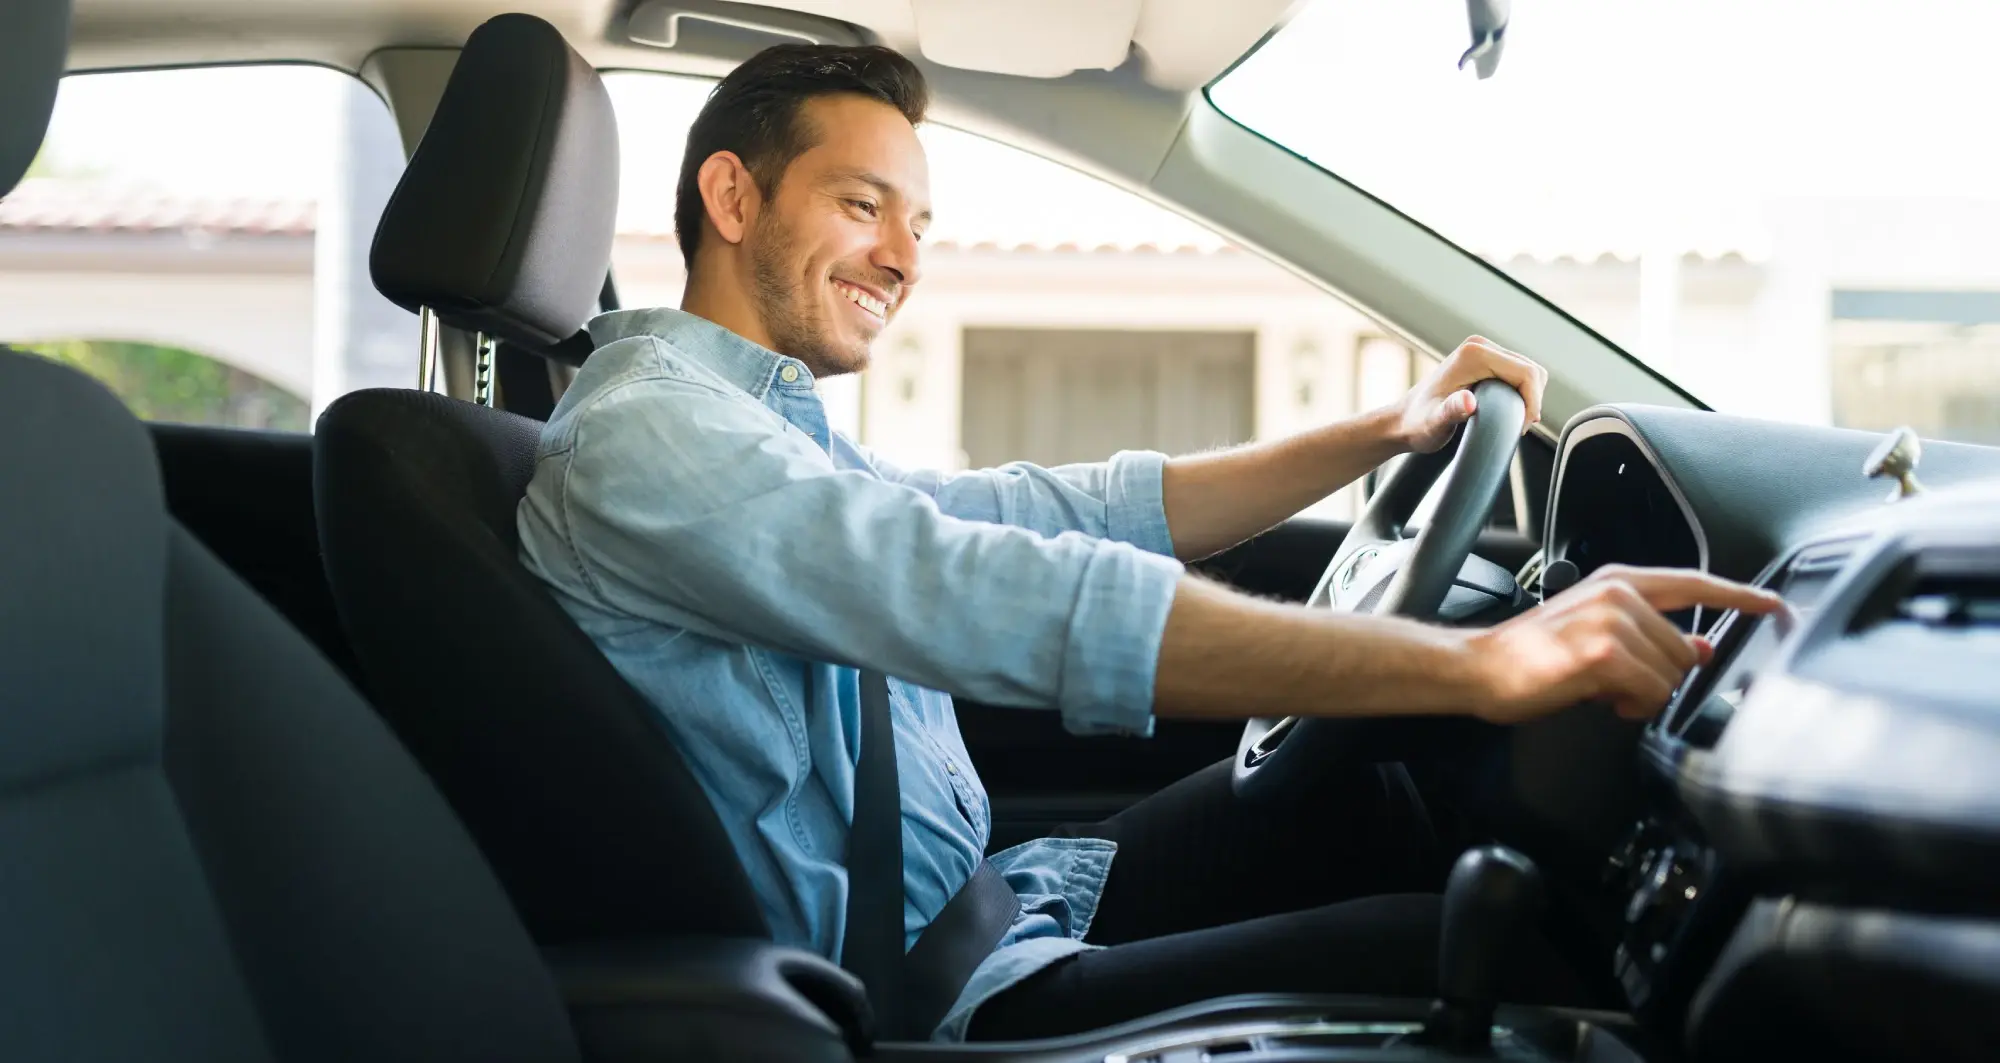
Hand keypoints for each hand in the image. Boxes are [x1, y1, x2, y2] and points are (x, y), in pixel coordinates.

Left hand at [1394, 336, 1547, 453]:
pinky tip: (1508, 412)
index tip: (1520, 428)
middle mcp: (1480, 346)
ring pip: (1528, 372)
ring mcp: (1483, 351)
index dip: (1532, 402)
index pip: (1526, 373)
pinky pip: (1517, 374)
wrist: (1404, 421)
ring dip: (1528, 397)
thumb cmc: (1417, 424)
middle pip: (1532, 370)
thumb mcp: (1435, 423)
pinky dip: (1521, 393)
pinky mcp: (1485, 360)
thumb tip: (1469, 402)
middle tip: (1518, 428)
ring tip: (1513, 422)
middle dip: (1532, 400)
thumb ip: (1452, 411)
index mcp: (1474, 354)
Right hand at [1460, 565, 1780, 724]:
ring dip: (1645, 695)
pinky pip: (1651, 693)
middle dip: (1661, 678)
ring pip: (1671, 675)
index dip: (1740, 596)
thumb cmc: (1530, 655)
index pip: (1695, 583)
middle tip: (1619, 687)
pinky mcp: (1604, 654)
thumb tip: (1699, 646)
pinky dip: (1632, 707)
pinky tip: (1602, 699)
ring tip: (1604, 691)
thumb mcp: (1596, 633)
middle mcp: (1620, 595)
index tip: (1775, 605)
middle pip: (1685, 649)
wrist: (1479, 667)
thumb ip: (1650, 634)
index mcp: (1619, 583)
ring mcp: (1612, 622)